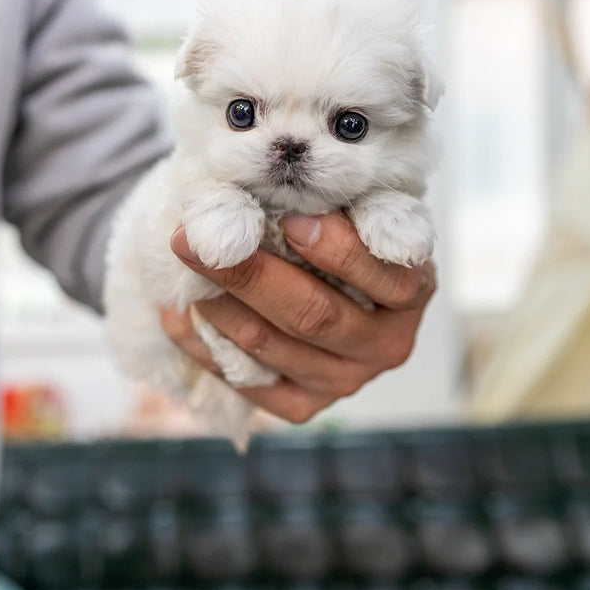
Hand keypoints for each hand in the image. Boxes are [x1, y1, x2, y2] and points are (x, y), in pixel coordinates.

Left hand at [159, 211, 435, 424]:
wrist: (327, 280)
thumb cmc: (339, 229)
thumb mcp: (353, 207)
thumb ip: (336, 199)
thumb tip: (279, 183)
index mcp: (411, 291)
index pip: (384, 277)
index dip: (338, 251)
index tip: (294, 220)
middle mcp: (386, 345)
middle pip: (312, 315)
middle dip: (249, 274)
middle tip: (198, 239)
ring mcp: (344, 382)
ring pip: (271, 347)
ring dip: (218, 305)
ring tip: (185, 266)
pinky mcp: (304, 406)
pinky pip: (247, 382)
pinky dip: (204, 347)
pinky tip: (178, 312)